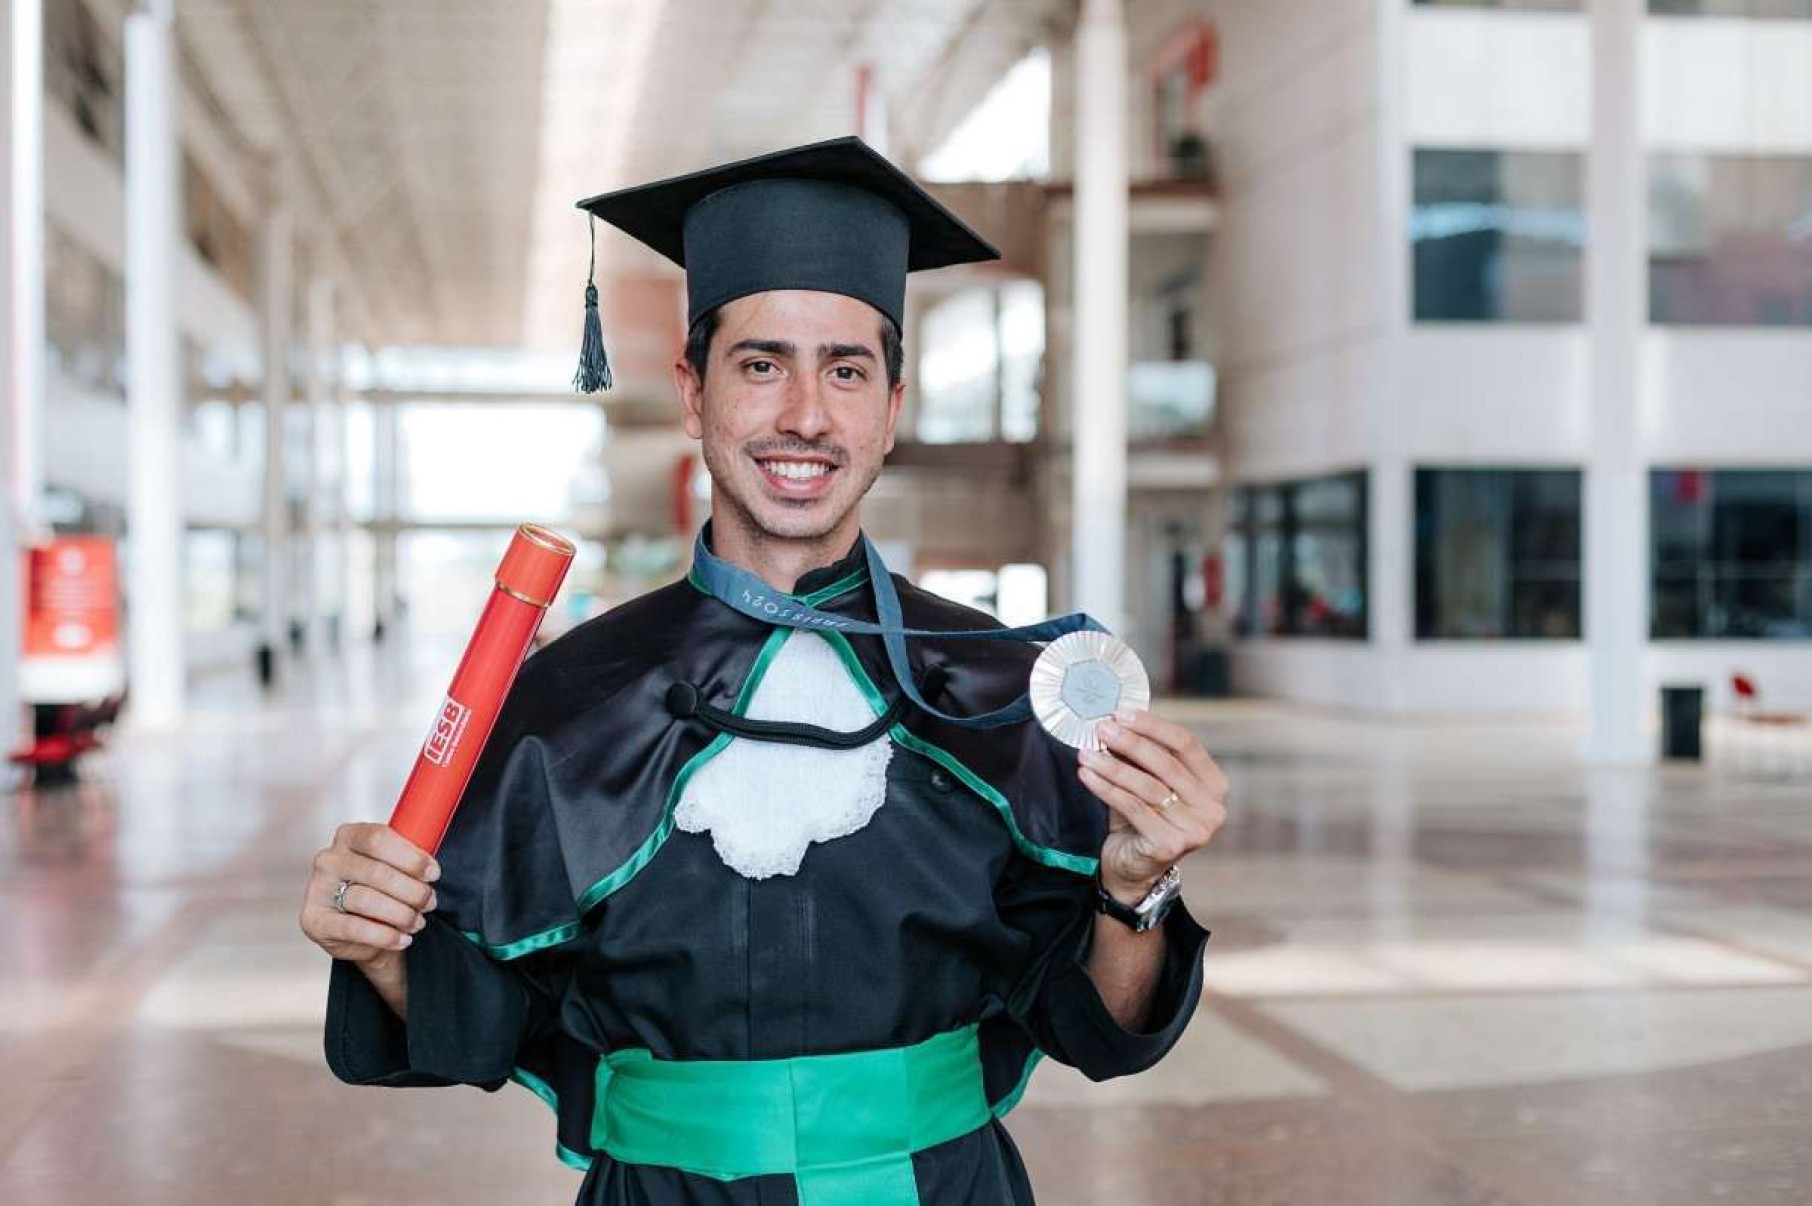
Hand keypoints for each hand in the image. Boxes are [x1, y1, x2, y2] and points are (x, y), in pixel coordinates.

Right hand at [299, 822, 439, 968]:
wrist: (361, 932)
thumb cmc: (381, 891)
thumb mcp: (394, 867)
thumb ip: (409, 857)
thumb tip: (432, 866)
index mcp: (349, 836)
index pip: (378, 838)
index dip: (410, 857)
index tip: (433, 873)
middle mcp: (328, 859)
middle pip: (377, 872)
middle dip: (412, 891)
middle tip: (429, 903)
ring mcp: (317, 889)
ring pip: (366, 900)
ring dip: (401, 914)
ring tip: (417, 922)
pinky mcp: (314, 920)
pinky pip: (354, 928)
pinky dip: (385, 936)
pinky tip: (402, 938)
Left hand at [1077, 709, 1227, 902]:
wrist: (1133, 869)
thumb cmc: (1142, 819)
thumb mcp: (1146, 782)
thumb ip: (1139, 756)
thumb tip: (1114, 721)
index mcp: (1214, 784)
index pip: (1186, 743)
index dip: (1153, 725)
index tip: (1121, 712)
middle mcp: (1212, 808)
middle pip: (1167, 763)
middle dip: (1130, 742)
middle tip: (1101, 728)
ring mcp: (1195, 830)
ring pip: (1148, 786)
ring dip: (1112, 765)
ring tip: (1086, 753)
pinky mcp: (1170, 846)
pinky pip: (1133, 808)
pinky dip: (1107, 788)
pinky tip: (1087, 776)